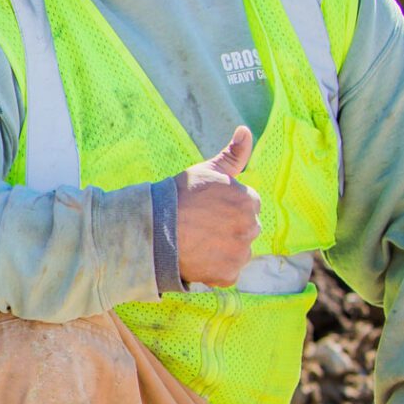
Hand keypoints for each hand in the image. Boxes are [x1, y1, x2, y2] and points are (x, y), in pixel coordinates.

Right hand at [174, 127, 261, 288]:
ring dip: (223, 249)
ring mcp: (240, 252)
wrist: (153, 228)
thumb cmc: (178, 196)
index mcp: (248, 200)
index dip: (226, 207)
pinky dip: (216, 269)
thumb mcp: (206, 170)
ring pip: (238, 251)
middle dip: (229, 228)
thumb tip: (245, 130)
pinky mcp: (229, 274)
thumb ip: (233, 154)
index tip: (207, 209)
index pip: (247, 206)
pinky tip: (198, 258)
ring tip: (198, 242)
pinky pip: (228, 273)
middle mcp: (251, 226)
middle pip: (245, 229)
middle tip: (201, 226)